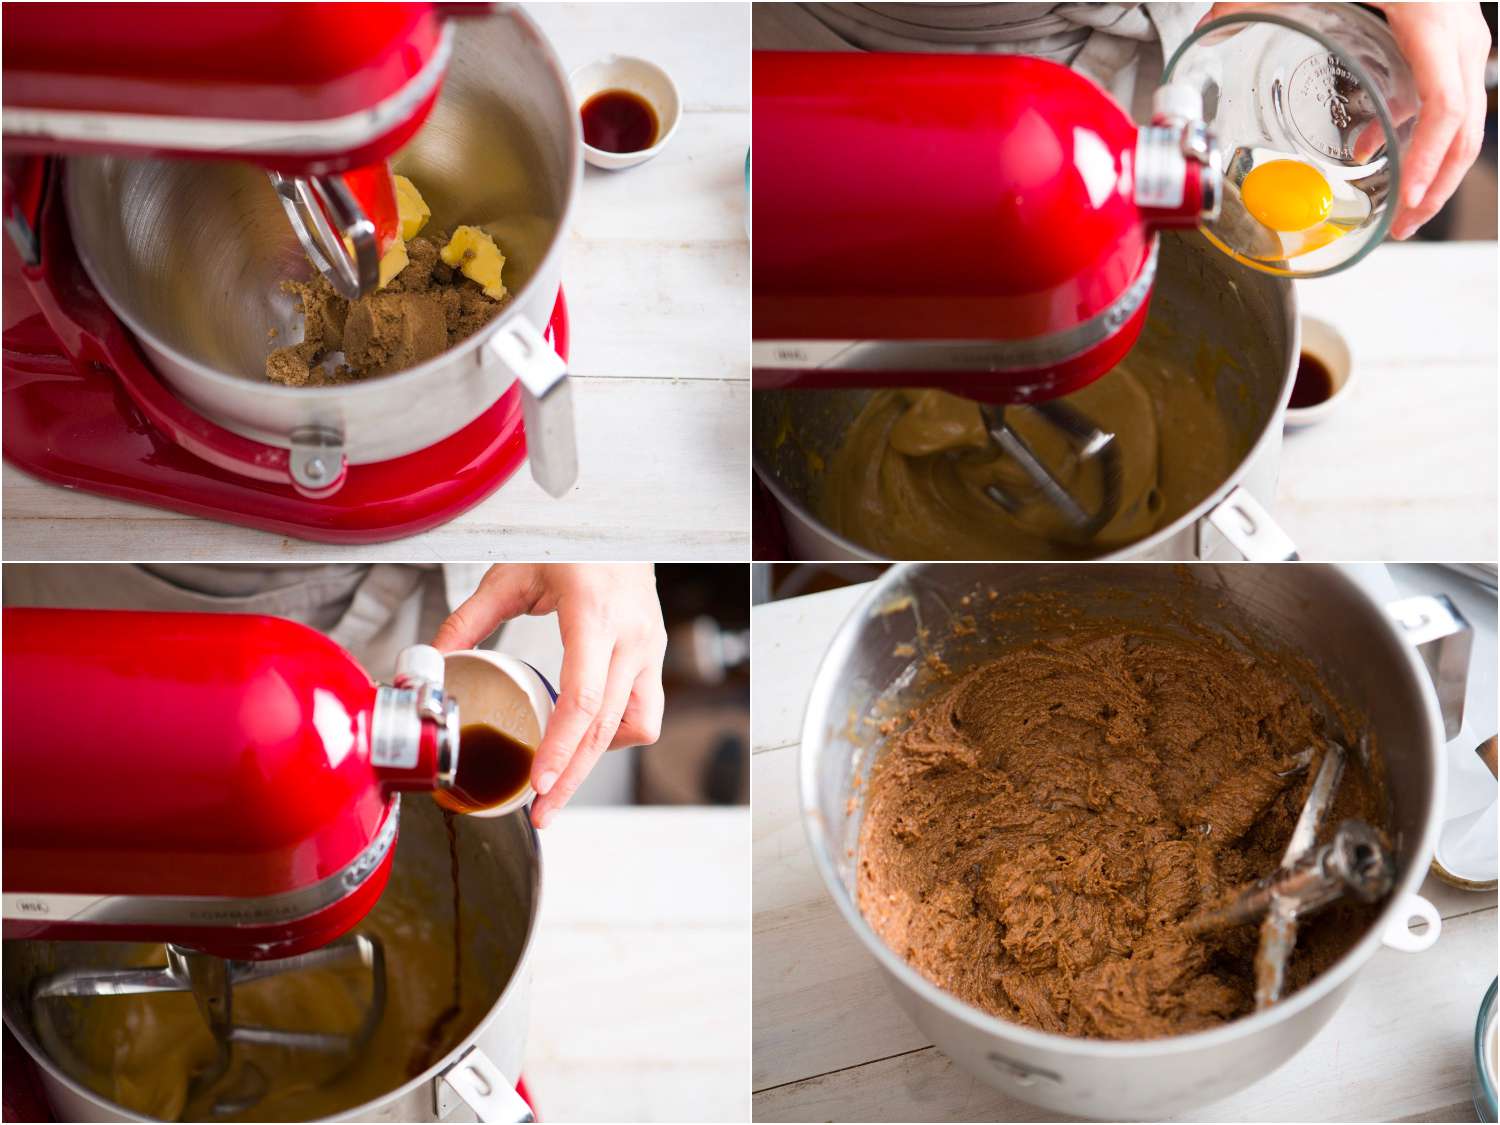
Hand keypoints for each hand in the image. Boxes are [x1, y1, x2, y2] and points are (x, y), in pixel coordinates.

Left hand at [433, 564, 666, 827]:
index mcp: (594, 615)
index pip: (583, 696)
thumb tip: (433, 662)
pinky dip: (617, 732)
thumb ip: (468, 620)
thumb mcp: (511, 575)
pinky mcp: (653, 655)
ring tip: (562, 776)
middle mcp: (630, 636)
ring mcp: (649, 648)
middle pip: (605, 727)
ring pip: (635, 725)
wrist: (619, 525)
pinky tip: (586, 736)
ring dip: (599, 757)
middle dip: (572, 777)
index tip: (540, 783)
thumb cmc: (569, 544)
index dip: (562, 747)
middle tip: (541, 812)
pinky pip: (644, 711)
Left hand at [1202, 3, 1489, 238]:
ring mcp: (1453, 12)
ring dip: (1429, 155)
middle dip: (1438, 176)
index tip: (1406, 201)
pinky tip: (1370, 146)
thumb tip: (1198, 39)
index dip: (1430, 160)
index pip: (1446, 100)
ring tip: (1394, 201)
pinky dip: (1416, 119)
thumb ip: (1240, 5)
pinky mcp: (1439, 15)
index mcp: (1425, 4)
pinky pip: (1443, 78)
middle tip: (1404, 223)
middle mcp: (1452, 10)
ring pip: (1463, 98)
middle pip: (1467, 112)